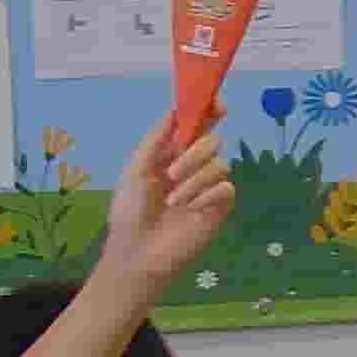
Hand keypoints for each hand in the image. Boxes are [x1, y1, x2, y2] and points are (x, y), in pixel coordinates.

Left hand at [101, 93, 238, 288]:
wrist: (139, 252)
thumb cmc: (130, 211)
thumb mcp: (136, 170)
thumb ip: (156, 139)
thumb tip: (174, 110)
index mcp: (170, 154)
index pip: (195, 126)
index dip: (208, 111)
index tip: (217, 104)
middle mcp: (192, 167)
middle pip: (212, 141)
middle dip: (194, 153)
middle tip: (172, 173)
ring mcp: (208, 187)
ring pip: (220, 165)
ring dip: (194, 180)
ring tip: (174, 201)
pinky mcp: (220, 207)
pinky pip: (226, 188)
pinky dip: (207, 195)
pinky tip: (191, 210)